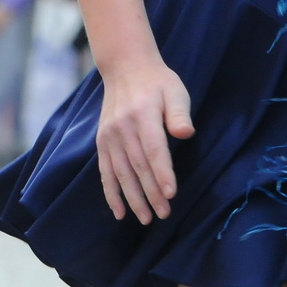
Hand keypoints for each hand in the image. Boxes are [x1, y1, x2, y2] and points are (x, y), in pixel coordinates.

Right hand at [96, 58, 194, 224]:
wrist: (125, 68)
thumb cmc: (157, 82)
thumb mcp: (175, 90)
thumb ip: (179, 112)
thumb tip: (185, 132)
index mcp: (142, 114)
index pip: (153, 149)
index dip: (162, 173)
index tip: (170, 194)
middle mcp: (122, 127)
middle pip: (137, 166)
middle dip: (151, 193)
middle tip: (163, 214)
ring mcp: (109, 136)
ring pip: (121, 173)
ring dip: (133, 198)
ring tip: (145, 218)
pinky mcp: (102, 142)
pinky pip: (105, 171)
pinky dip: (111, 193)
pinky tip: (119, 211)